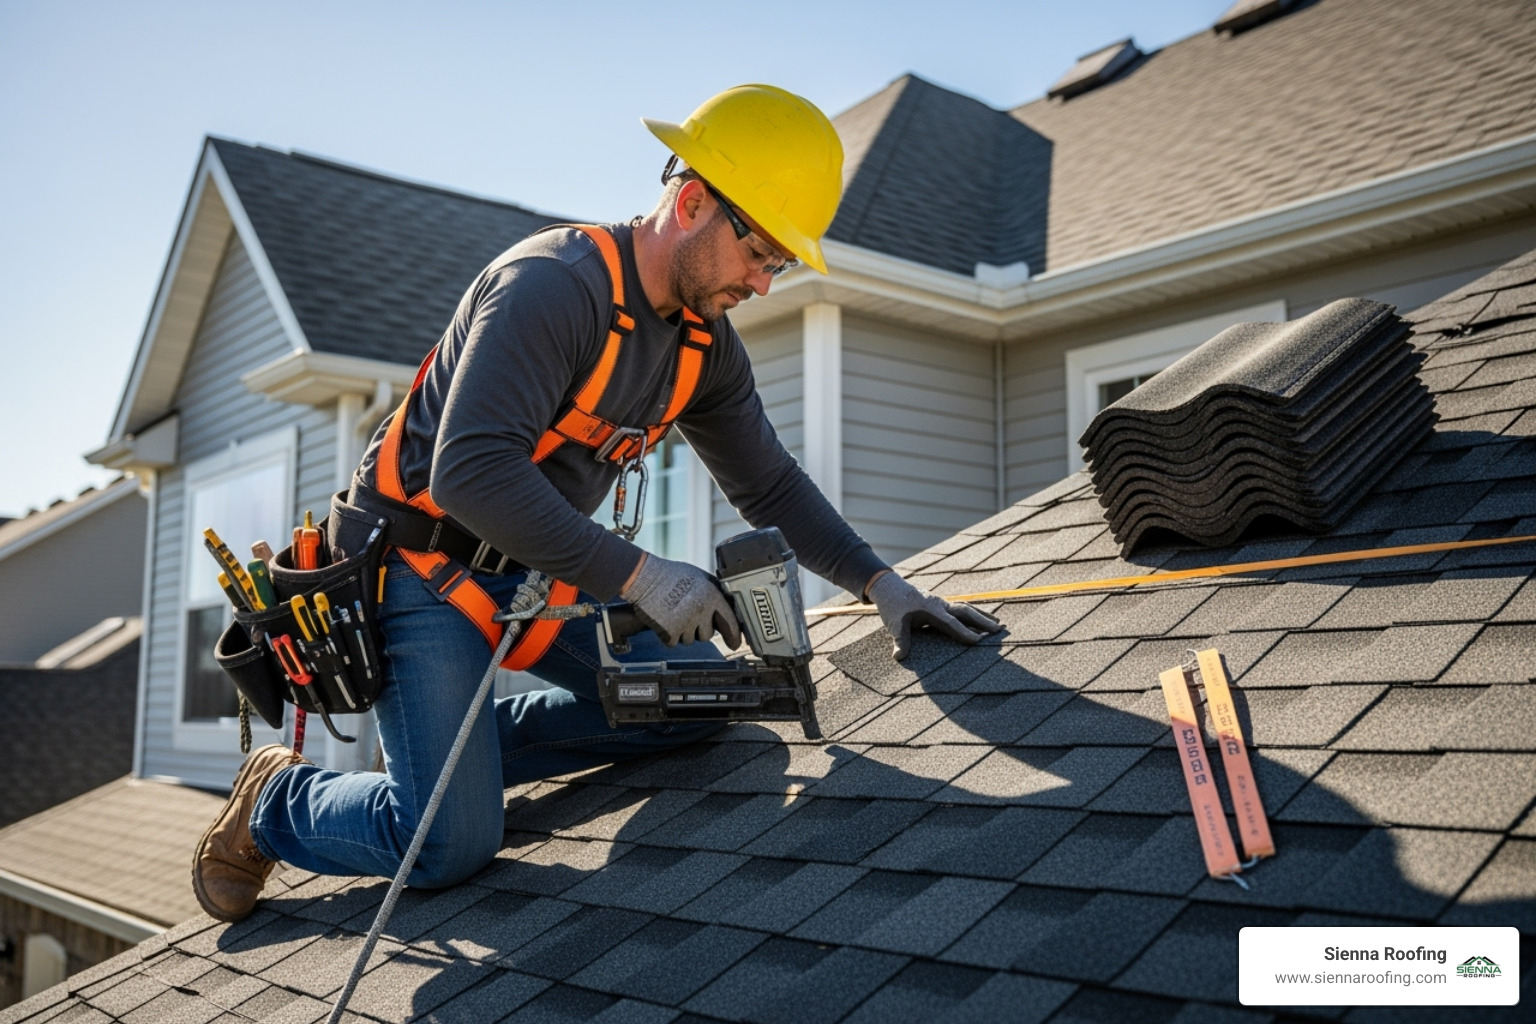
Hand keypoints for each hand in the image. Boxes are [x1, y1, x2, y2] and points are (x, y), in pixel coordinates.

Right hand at [621, 553, 742, 648]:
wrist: (645, 578)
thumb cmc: (671, 575)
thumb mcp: (700, 577)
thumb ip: (715, 592)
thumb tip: (727, 607)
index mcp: (711, 595)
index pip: (729, 620)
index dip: (734, 635)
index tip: (735, 644)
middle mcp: (701, 610)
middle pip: (708, 635)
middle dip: (700, 628)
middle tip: (688, 614)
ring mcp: (685, 622)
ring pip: (690, 640)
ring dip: (684, 631)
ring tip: (674, 613)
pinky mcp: (670, 632)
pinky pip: (674, 642)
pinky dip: (669, 634)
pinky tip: (666, 618)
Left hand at [867, 571, 1001, 660]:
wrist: (890, 586)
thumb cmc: (893, 605)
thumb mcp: (894, 623)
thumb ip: (900, 640)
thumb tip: (899, 657)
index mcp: (931, 609)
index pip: (951, 623)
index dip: (964, 632)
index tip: (978, 640)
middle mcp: (940, 604)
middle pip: (965, 612)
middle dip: (982, 621)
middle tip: (998, 630)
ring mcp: (942, 603)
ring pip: (966, 608)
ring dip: (982, 615)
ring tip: (998, 624)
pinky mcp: (941, 604)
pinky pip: (961, 608)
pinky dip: (973, 613)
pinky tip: (982, 618)